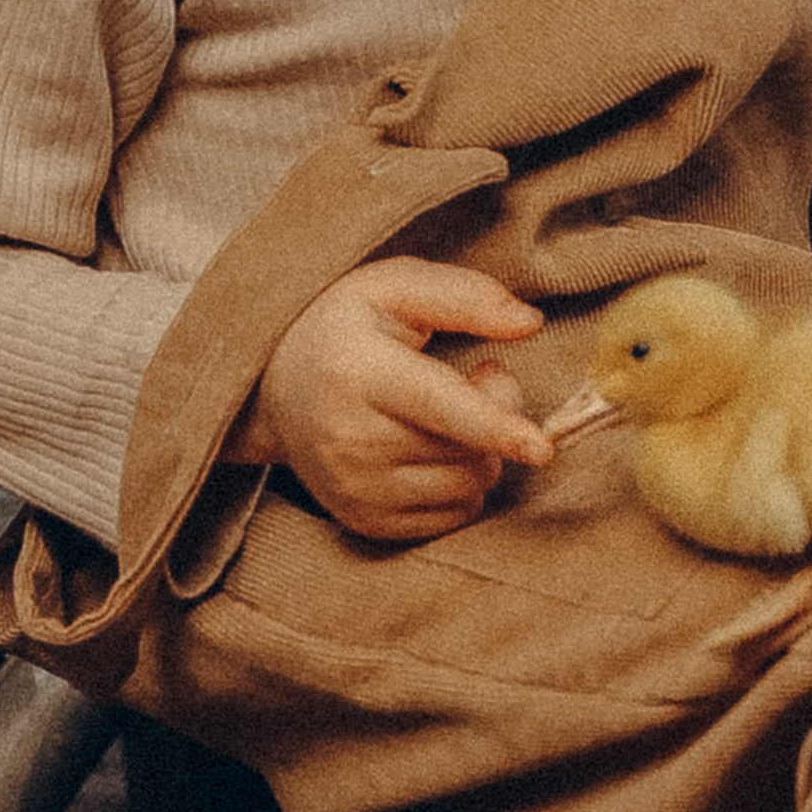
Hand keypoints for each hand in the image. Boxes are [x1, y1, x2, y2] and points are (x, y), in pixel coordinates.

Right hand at [230, 257, 550, 540]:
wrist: (271, 391)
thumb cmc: (343, 329)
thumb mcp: (393, 289)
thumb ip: (464, 297)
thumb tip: (530, 323)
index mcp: (358, 372)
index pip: (440, 407)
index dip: (496, 424)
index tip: (540, 447)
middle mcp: (351, 440)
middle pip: (468, 451)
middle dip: (498, 417)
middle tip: (476, 378)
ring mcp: (355, 489)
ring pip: (467, 489)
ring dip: (481, 453)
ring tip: (448, 414)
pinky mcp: (364, 522)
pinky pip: (451, 518)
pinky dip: (460, 486)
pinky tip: (433, 450)